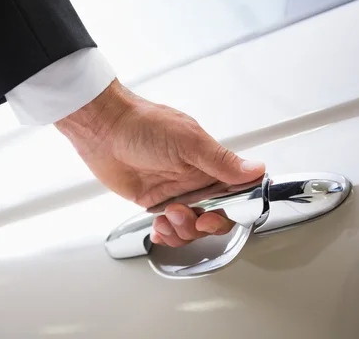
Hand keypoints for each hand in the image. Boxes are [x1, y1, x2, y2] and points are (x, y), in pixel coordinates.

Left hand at [55, 79, 264, 246]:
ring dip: (181, 230)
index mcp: (209, 163)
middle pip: (215, 217)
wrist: (103, 129)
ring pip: (191, 227)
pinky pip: (168, 227)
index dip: (231, 212)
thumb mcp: (188, 141)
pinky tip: (159, 228)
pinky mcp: (154, 202)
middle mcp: (195, 179)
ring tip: (167, 215)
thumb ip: (221, 160)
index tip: (213, 216)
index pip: (236, 194)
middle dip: (204, 226)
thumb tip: (255, 169)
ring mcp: (175, 192)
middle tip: (190, 218)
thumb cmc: (142, 124)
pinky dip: (166, 234)